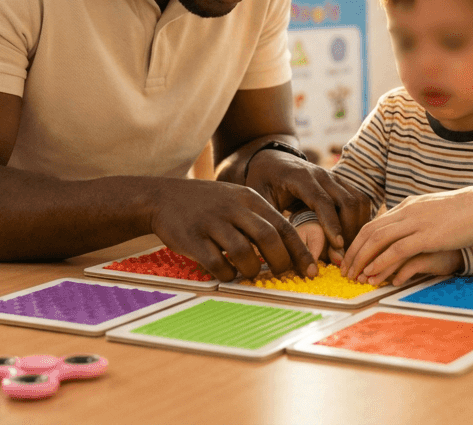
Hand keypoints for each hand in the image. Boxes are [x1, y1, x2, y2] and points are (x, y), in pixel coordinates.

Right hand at [149, 178, 315, 281]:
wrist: (162, 197)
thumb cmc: (206, 204)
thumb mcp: (236, 199)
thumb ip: (260, 219)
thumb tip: (288, 249)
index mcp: (248, 198)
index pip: (283, 226)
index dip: (300, 251)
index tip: (310, 270)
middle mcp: (233, 208)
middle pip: (268, 238)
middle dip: (281, 262)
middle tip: (282, 275)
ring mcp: (212, 222)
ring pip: (243, 252)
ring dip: (252, 270)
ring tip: (249, 273)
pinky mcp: (192, 238)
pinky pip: (217, 262)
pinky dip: (227, 273)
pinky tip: (227, 273)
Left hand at [246, 149, 370, 259]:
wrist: (272, 160)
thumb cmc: (263, 181)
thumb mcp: (259, 198)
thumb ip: (269, 219)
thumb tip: (278, 249)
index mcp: (300, 177)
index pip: (322, 201)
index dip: (332, 224)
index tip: (338, 245)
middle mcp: (322, 174)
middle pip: (348, 201)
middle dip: (350, 229)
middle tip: (344, 255)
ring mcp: (334, 177)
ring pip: (359, 200)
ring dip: (358, 225)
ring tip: (349, 249)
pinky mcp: (341, 183)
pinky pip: (360, 200)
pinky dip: (360, 219)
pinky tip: (351, 237)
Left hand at [341, 184, 472, 285]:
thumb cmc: (468, 213)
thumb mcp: (438, 214)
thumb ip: (421, 222)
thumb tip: (413, 235)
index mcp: (410, 206)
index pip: (376, 223)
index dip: (360, 242)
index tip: (352, 258)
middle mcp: (408, 211)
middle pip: (371, 231)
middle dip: (355, 252)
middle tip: (345, 270)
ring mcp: (416, 222)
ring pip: (378, 240)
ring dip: (363, 259)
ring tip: (354, 276)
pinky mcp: (427, 235)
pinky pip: (396, 250)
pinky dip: (381, 263)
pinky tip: (374, 274)